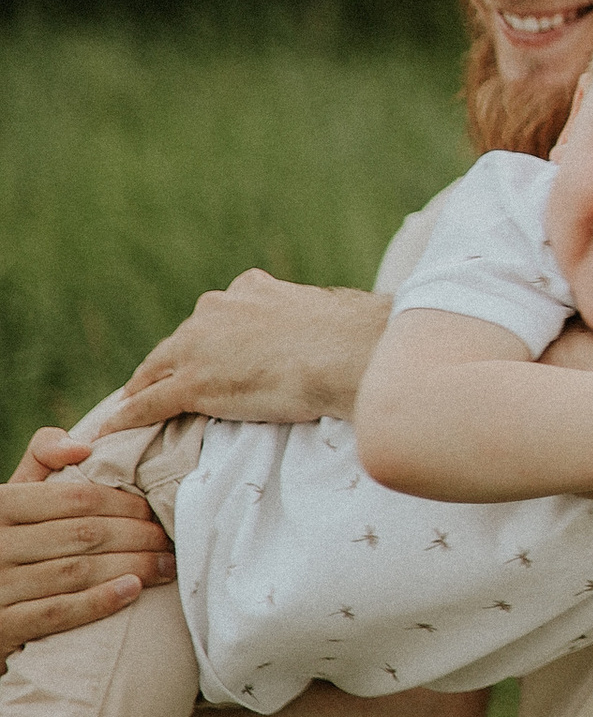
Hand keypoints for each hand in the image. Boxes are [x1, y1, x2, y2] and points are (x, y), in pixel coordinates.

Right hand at [0, 436, 176, 666]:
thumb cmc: (6, 541)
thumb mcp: (13, 498)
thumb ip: (41, 460)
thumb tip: (82, 447)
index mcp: (0, 505)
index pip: (77, 497)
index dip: (124, 503)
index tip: (155, 511)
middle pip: (84, 534)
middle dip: (138, 536)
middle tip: (170, 541)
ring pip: (78, 572)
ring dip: (132, 567)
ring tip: (166, 566)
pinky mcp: (3, 627)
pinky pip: (58, 613)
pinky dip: (100, 601)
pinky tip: (133, 591)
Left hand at [111, 273, 389, 433]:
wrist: (348, 352)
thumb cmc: (355, 337)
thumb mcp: (329, 314)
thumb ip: (312, 323)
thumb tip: (340, 333)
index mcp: (250, 288)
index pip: (215, 317)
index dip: (208, 340)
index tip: (207, 354)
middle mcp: (217, 308)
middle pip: (180, 341)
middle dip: (173, 362)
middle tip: (165, 384)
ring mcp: (201, 346)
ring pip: (157, 369)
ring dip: (144, 386)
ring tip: (132, 404)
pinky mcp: (193, 383)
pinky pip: (149, 402)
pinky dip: (128, 415)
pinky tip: (112, 428)